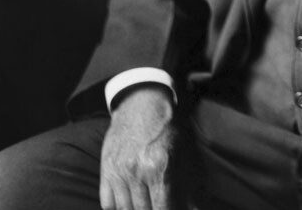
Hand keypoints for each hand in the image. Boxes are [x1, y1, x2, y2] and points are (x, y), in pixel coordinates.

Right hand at [100, 86, 177, 209]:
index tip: (171, 209)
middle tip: (159, 203)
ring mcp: (118, 171)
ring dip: (137, 209)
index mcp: (159, 166)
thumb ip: (186, 184)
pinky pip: (107, 203)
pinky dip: (118, 207)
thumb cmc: (166, 127)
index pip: (162, 209)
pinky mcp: (106, 169)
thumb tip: (195, 209)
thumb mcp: (182, 151)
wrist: (141, 102)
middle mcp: (136, 171)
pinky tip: (130, 201)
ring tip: (147, 202)